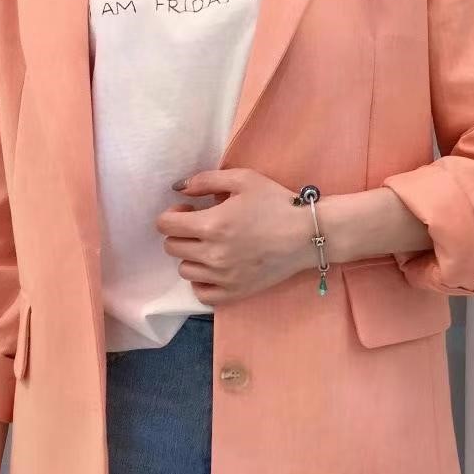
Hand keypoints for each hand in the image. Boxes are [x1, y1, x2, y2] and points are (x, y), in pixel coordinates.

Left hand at [155, 168, 318, 305]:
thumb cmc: (276, 202)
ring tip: (209, 246)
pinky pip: (201, 293)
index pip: (165, 225)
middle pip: (172, 247)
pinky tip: (213, 269)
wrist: (307, 235)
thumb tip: (178, 188)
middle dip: (180, 233)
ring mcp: (223, 277)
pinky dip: (201, 281)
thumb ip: (205, 180)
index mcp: (211, 225)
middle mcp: (212, 254)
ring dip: (191, 256)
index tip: (187, 210)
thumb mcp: (242, 179)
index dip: (171, 214)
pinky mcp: (235, 292)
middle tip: (200, 225)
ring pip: (184, 270)